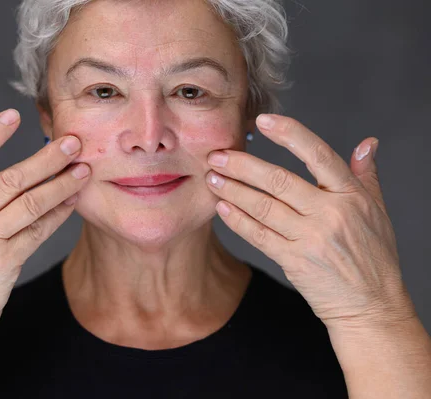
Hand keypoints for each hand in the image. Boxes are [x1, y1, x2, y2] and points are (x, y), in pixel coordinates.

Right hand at [0, 109, 90, 339]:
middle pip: (10, 179)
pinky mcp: (3, 262)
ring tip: (84, 169)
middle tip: (73, 142)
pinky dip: (59, 213)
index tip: (12, 114)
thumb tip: (22, 176)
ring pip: (31, 202)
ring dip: (61, 184)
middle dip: (46, 158)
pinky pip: (39, 230)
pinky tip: (73, 201)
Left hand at [206, 114, 416, 329]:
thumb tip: (367, 142)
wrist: (371, 305)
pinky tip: (222, 208)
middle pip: (279, 180)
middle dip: (242, 165)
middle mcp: (331, 213)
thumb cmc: (374, 256)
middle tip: (217, 155)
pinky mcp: (294, 261)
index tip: (262, 121)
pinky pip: (259, 235)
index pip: (318, 154)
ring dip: (233, 190)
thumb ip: (366, 174)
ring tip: (212, 178)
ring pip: (263, 206)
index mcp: (351, 195)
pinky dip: (238, 220)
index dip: (289, 134)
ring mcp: (311, 238)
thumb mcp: (378, 211)